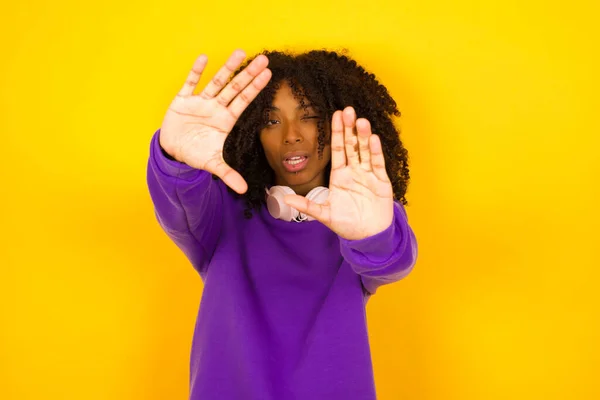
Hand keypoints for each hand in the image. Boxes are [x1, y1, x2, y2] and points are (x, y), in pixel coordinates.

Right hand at [159, 50, 271, 193]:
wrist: (173, 150)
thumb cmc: (196, 153)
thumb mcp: (212, 164)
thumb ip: (228, 174)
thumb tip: (243, 191)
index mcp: (225, 120)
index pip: (243, 101)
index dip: (255, 88)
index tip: (268, 75)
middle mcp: (215, 107)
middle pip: (234, 88)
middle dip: (247, 74)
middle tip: (263, 59)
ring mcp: (200, 102)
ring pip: (215, 82)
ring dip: (226, 68)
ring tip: (240, 52)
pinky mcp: (182, 100)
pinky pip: (190, 83)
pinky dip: (196, 72)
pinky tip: (204, 59)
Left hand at [284, 107, 393, 239]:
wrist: (368, 236)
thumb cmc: (347, 225)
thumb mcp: (324, 214)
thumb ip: (306, 206)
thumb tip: (284, 200)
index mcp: (339, 175)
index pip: (338, 149)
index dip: (337, 132)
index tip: (335, 114)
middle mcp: (354, 171)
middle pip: (352, 145)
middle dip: (349, 128)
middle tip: (348, 110)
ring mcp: (368, 175)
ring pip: (365, 151)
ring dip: (363, 136)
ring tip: (361, 121)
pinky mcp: (381, 182)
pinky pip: (377, 164)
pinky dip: (375, 152)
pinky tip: (372, 138)